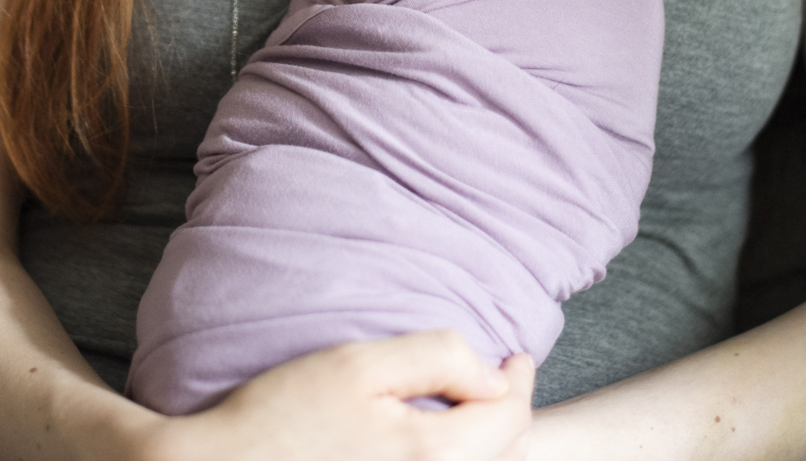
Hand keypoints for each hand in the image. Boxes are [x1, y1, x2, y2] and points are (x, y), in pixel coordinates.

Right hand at [135, 331, 534, 460]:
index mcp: (431, 457)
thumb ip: (435, 359)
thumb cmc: (285, 414)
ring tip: (474, 406)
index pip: (511, 420)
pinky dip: (459, 459)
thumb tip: (493, 374)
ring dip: (489, 443)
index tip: (516, 355)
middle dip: (510, 414)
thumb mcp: (359, 365)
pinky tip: (438, 440)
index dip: (520, 380)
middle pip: (505, 457)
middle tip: (500, 377)